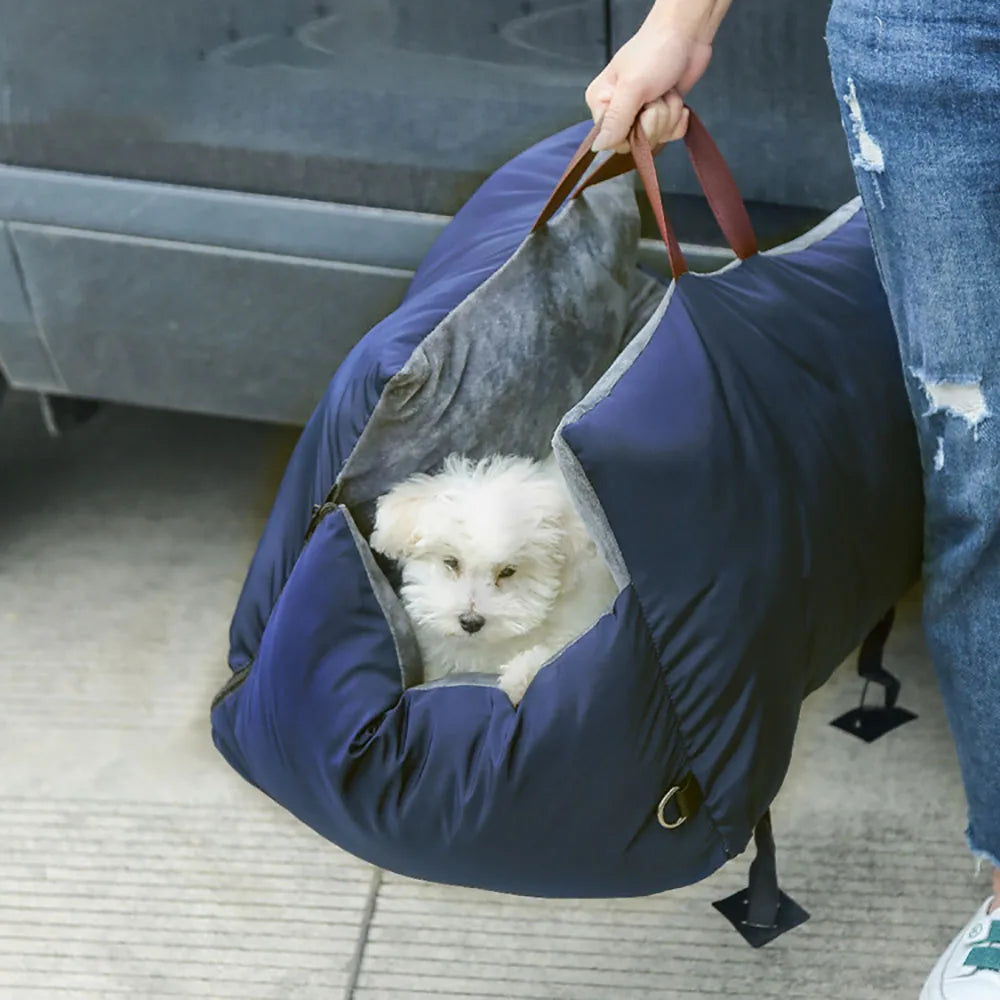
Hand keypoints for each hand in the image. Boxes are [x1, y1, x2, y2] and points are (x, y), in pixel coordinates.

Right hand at [585, 0, 731, 152]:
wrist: (686, 34)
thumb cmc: (655, 51)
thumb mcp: (632, 86)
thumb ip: (615, 120)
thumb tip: (598, 148)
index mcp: (601, 103)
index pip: (613, 141)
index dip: (633, 131)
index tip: (642, 108)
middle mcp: (618, 111)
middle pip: (637, 143)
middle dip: (655, 120)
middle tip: (656, 94)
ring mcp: (640, 114)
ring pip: (657, 138)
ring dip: (668, 113)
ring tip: (665, 90)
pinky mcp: (661, 115)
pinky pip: (671, 135)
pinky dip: (678, 116)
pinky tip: (676, 97)